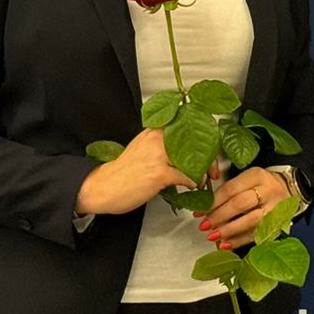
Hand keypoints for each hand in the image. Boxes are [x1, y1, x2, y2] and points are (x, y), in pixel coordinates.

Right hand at [77, 127, 200, 214]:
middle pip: (195, 141)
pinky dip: (195, 182)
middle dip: (209, 157)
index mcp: (153, 131)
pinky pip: (187, 176)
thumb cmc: (121, 173)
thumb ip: (163, 147)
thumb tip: (187, 153)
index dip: (203, 138)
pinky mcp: (159, 172)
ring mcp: (158, 155)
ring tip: (205, 180)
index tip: (210, 150)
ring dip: (204, 171)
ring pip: (194, 158)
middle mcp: (156, 139)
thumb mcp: (142, 150)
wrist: (101, 187)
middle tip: (213, 169)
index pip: (187, 127)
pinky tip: (194, 186)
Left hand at [196, 166, 294, 249]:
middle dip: (219, 216)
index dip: (213, 202)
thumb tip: (205, 207)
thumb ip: (229, 191)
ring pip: (250, 221)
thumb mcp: (248, 179)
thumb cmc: (262, 185)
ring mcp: (274, 209)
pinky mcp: (277, 224)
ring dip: (228, 230)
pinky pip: (256, 235)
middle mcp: (267, 191)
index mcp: (257, 176)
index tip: (200, 211)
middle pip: (240, 204)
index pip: (231, 189)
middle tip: (204, 225)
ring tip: (213, 236)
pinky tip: (226, 245)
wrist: (291, 189)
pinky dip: (239, 241)